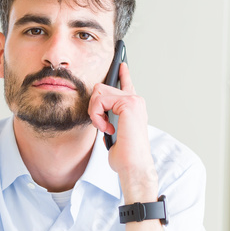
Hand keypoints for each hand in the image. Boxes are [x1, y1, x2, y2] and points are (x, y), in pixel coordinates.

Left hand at [87, 61, 157, 195]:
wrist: (133, 166)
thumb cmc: (125, 154)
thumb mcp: (113, 132)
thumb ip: (109, 118)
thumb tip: (99, 113)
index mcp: (133, 107)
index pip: (127, 84)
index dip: (123, 73)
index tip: (121, 64)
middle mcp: (135, 101)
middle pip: (102, 88)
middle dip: (94, 107)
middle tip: (102, 125)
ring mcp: (134, 100)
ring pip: (99, 92)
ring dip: (95, 113)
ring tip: (106, 128)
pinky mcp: (129, 103)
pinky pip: (100, 101)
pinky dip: (98, 116)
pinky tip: (108, 128)